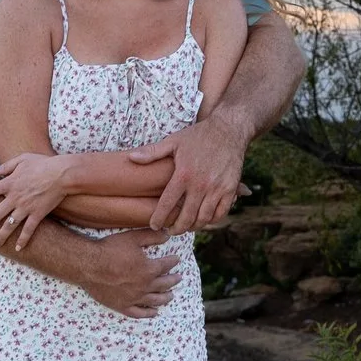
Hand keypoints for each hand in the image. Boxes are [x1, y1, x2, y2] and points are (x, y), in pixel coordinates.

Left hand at [0, 152, 71, 252]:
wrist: (62, 174)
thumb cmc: (43, 163)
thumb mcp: (22, 159)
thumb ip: (6, 166)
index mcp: (9, 183)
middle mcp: (14, 197)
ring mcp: (25, 207)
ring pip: (9, 225)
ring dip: (1, 236)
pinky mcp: (37, 214)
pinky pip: (28, 230)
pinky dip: (23, 240)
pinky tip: (18, 248)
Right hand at [76, 228, 179, 317]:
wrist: (89, 265)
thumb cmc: (109, 250)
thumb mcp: (132, 238)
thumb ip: (151, 237)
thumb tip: (167, 235)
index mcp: (149, 269)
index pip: (166, 265)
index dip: (173, 261)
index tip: (176, 259)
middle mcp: (145, 286)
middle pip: (164, 284)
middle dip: (173, 280)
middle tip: (178, 277)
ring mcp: (134, 298)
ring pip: (155, 300)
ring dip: (165, 297)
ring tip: (171, 295)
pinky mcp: (123, 306)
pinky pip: (139, 313)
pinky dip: (148, 313)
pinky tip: (154, 312)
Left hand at [129, 114, 250, 232]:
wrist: (228, 130)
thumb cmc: (198, 136)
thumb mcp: (173, 141)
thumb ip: (152, 152)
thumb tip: (131, 158)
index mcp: (183, 175)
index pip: (167, 204)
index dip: (159, 218)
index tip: (154, 225)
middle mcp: (199, 184)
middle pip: (186, 217)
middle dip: (176, 228)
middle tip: (170, 231)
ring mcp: (216, 188)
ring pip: (203, 218)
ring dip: (193, 227)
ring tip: (186, 227)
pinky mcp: (230, 189)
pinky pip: (221, 213)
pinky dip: (212, 220)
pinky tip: (204, 220)